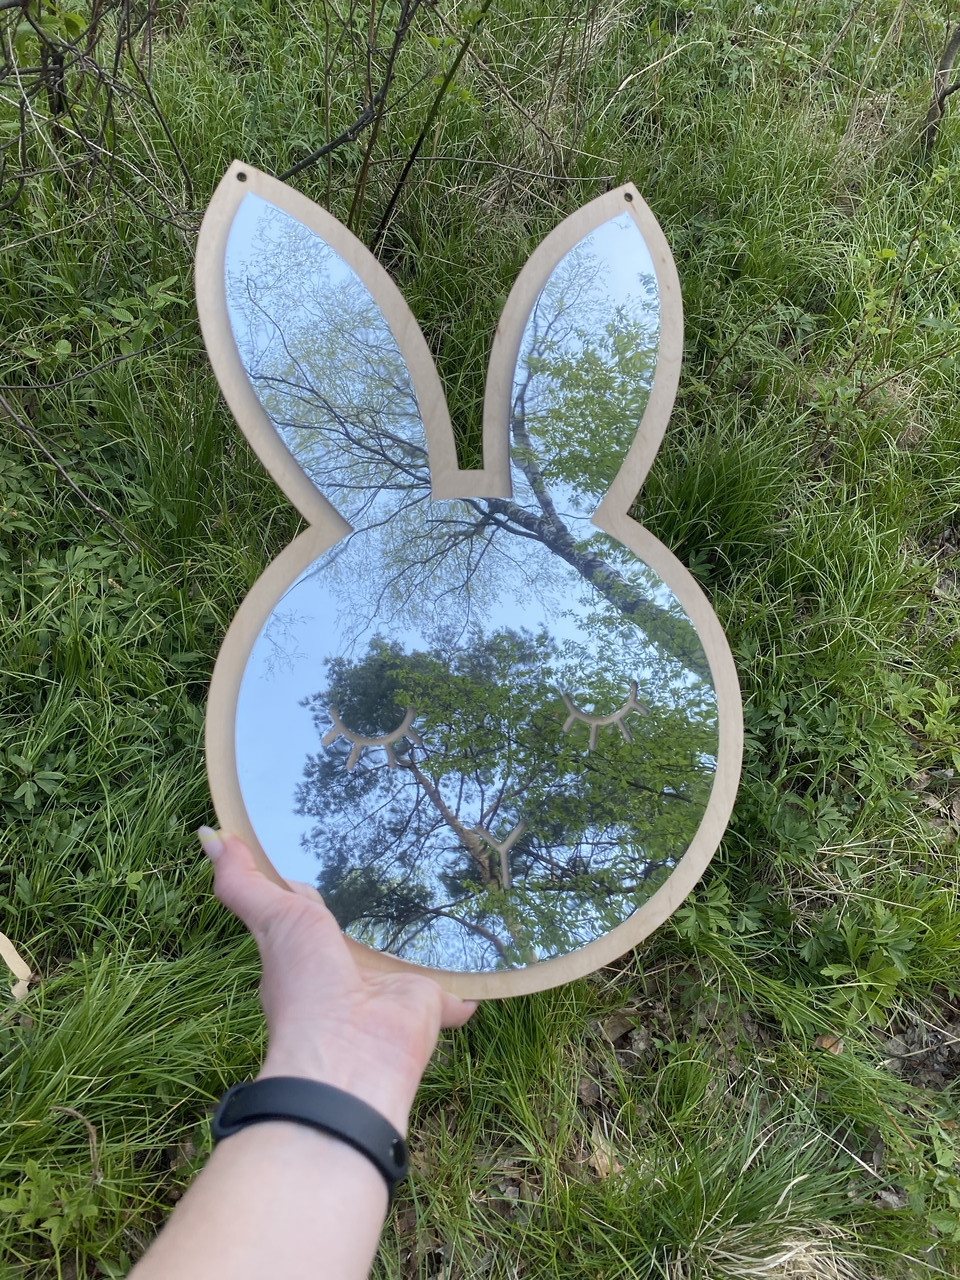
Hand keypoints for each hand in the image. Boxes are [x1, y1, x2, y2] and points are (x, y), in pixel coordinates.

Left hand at [198, 830, 476, 1132]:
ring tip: (444, 901)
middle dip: (373, 908)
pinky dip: (466, 987)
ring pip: (405, 956)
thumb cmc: (305, 986)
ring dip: (421, 940)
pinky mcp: (428, 1003)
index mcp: (306, 952)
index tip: (329, 847)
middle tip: (397, 866)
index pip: (309, 909)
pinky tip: (480, 973)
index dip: (313, 884)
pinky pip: (453, 990)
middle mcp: (344, 972)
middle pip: (359, 930)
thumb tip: (208, 834)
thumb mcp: (272, 920)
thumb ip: (244, 883)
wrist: (351, 1055)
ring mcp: (388, 990)